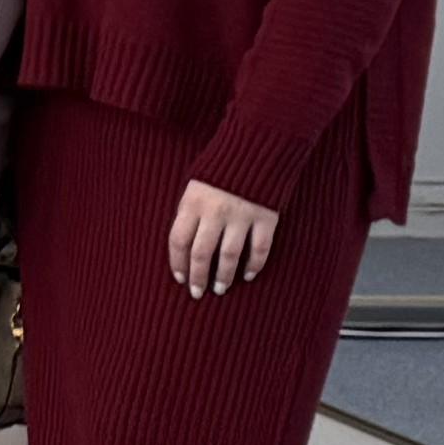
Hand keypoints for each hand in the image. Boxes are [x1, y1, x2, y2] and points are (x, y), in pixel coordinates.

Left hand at [167, 176, 281, 295]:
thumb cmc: (219, 174)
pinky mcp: (266, 217)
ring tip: (220, 288)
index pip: (178, 240)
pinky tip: (247, 276)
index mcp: (193, 203)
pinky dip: (254, 265)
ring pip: (229, 255)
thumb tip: (182, 248)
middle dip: (198, 276)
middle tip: (198, 293)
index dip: (177, 262)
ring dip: (224, 276)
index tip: (180, 279)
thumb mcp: (194, 188)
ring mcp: (242, 215)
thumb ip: (189, 214)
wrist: (256, 151)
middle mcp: (215, 211)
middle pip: (202, 252)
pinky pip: (260, 248)